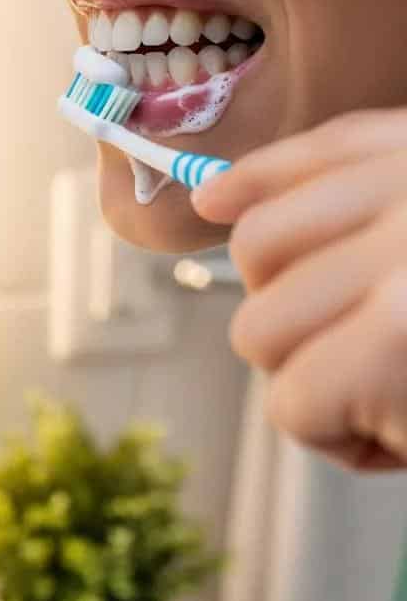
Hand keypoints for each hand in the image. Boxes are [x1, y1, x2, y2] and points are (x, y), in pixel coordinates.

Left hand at [192, 108, 406, 471]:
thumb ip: (339, 186)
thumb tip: (212, 201)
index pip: (309, 162)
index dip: (265, 206)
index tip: (237, 222)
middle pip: (258, 252)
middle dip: (302, 319)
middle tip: (382, 349)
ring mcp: (405, 266)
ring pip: (261, 332)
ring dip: (318, 380)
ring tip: (403, 391)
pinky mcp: (395, 344)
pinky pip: (294, 403)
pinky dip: (341, 438)